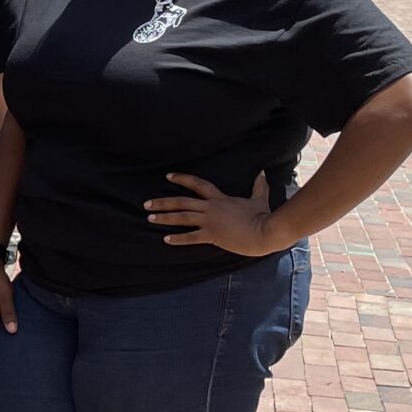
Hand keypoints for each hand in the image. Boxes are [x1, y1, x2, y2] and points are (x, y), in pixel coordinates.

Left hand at [145, 171, 280, 254]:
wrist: (266, 232)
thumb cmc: (263, 216)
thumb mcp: (259, 198)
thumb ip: (258, 186)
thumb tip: (262, 172)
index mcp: (220, 198)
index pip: (197, 184)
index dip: (182, 179)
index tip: (168, 176)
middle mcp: (211, 208)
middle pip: (182, 202)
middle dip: (162, 202)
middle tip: (146, 204)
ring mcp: (210, 222)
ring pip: (182, 218)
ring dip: (164, 218)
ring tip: (150, 218)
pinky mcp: (213, 236)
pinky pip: (191, 237)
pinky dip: (178, 239)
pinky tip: (166, 239)